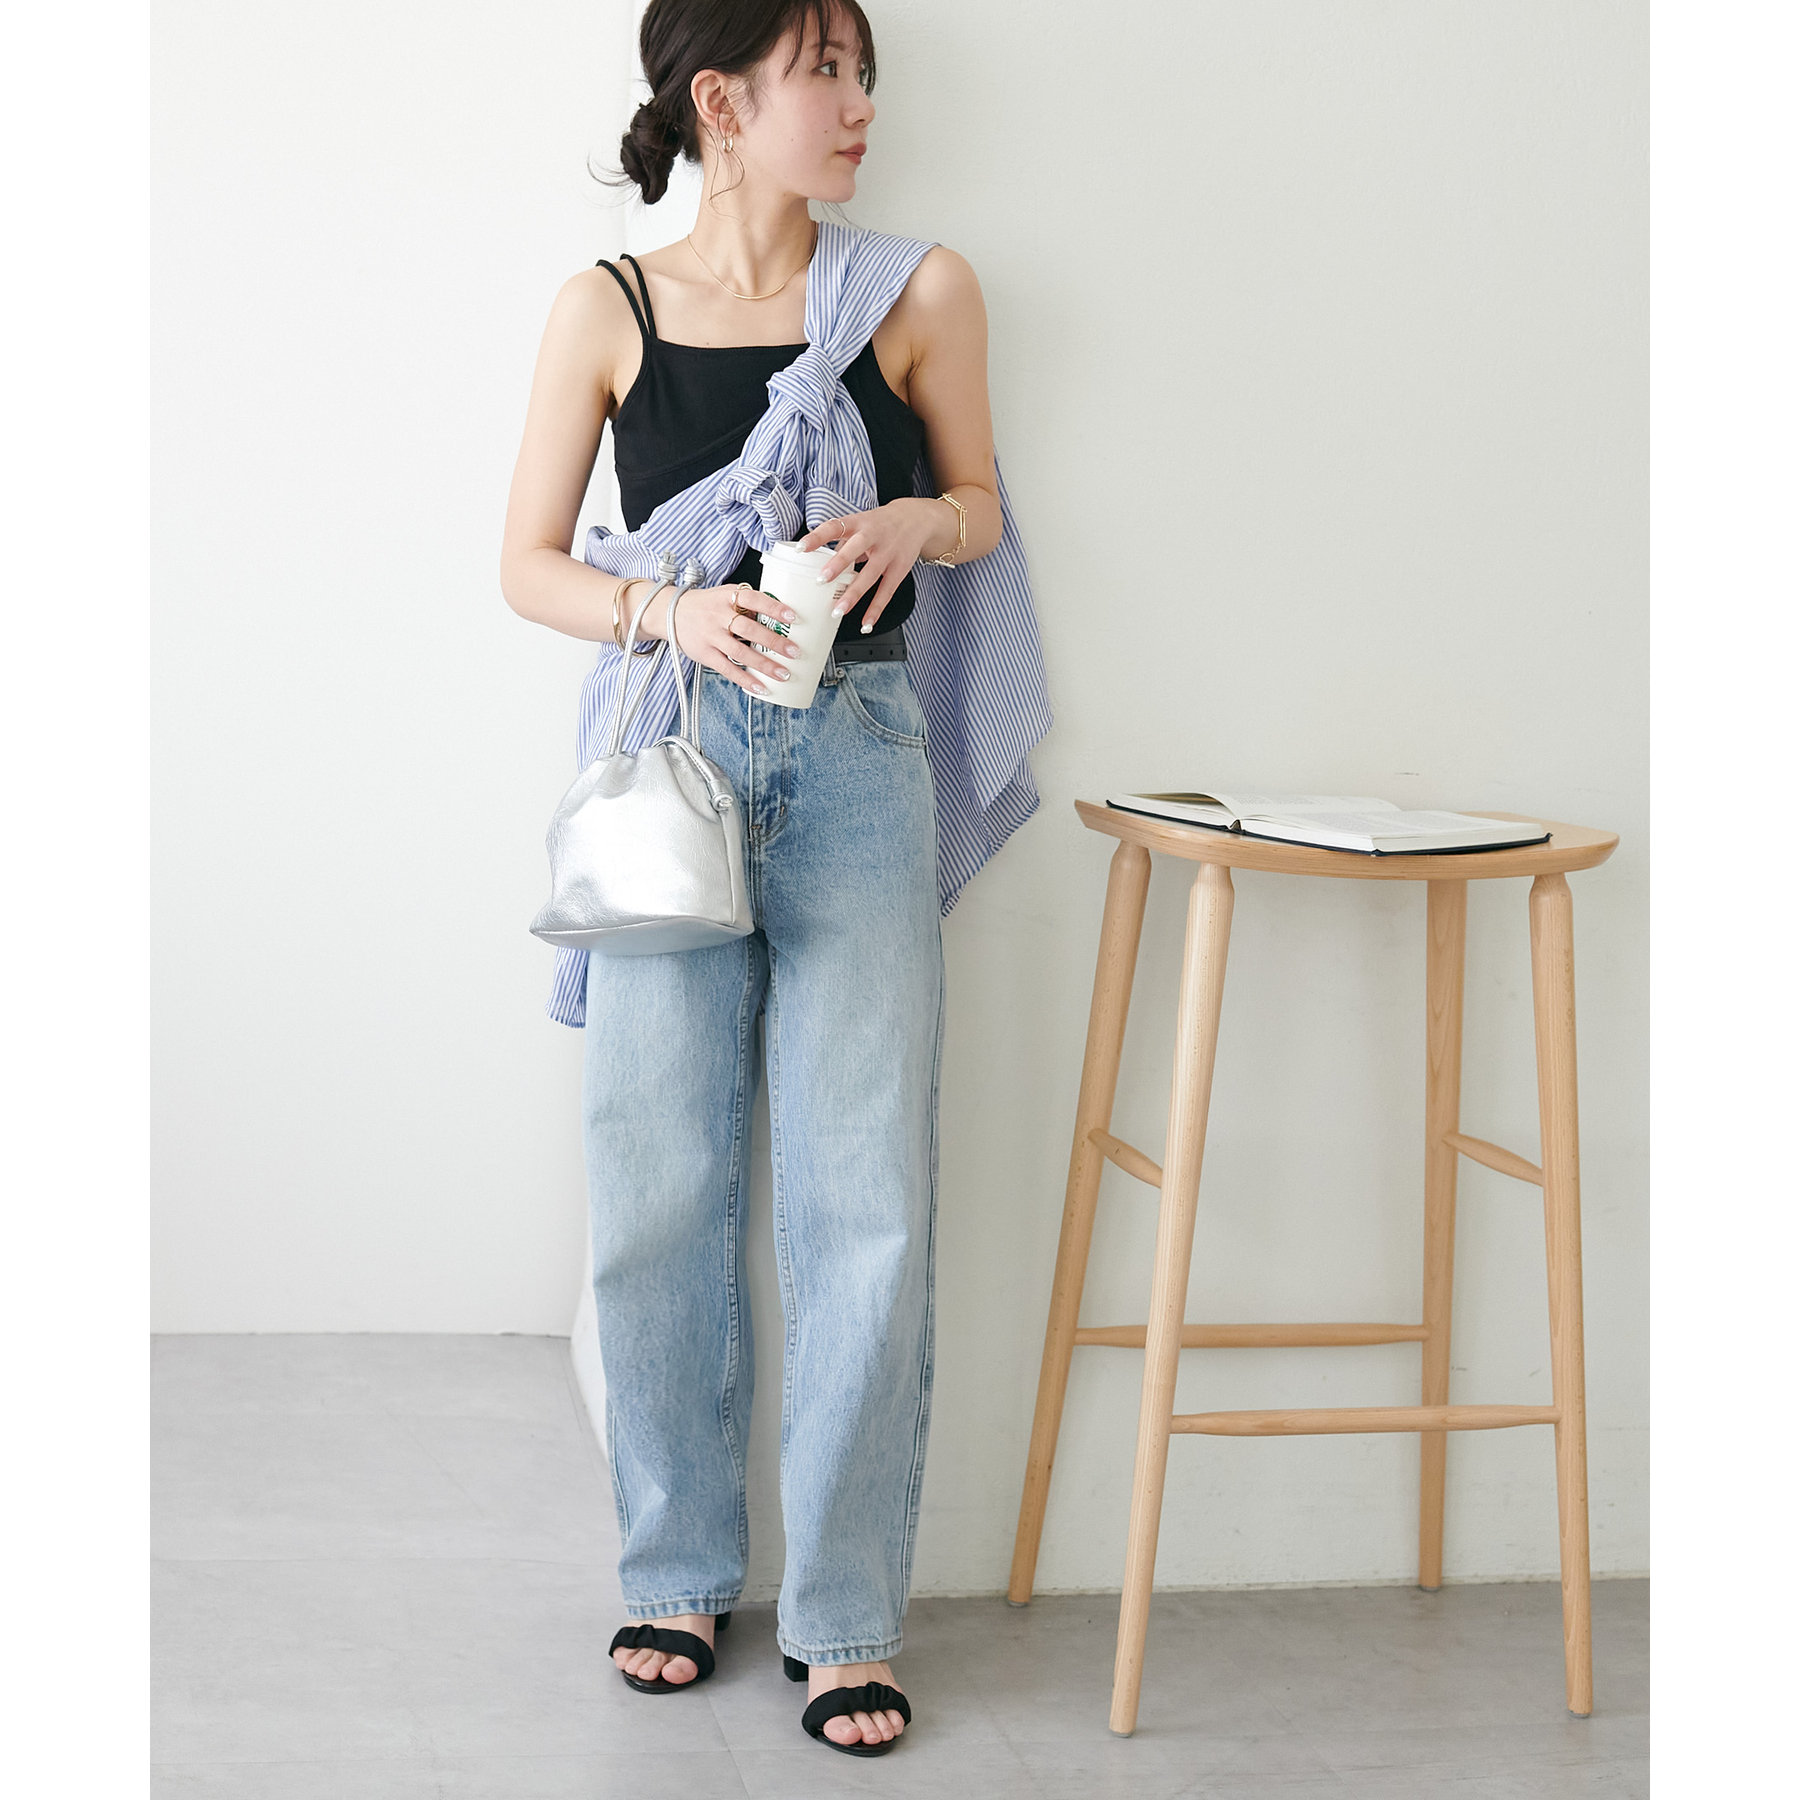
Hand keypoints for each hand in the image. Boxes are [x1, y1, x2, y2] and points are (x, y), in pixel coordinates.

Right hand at [638, 581, 801, 696]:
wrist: (669, 612)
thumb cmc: (704, 604)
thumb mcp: (723, 594)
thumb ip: (746, 602)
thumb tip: (777, 615)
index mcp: (726, 597)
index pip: (753, 599)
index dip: (773, 608)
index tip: (792, 617)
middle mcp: (718, 616)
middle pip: (749, 629)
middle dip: (774, 642)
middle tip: (794, 652)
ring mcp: (711, 636)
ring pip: (741, 653)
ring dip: (764, 665)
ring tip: (783, 673)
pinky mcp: (705, 654)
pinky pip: (727, 669)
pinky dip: (745, 680)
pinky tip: (761, 687)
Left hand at [798, 498, 945, 633]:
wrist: (917, 519)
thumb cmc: (881, 523)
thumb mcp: (860, 523)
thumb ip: (841, 541)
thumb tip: (817, 559)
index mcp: (858, 523)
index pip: (834, 526)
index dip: (817, 537)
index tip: (801, 548)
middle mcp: (873, 536)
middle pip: (855, 549)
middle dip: (838, 564)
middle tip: (822, 580)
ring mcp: (888, 553)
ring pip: (870, 575)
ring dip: (854, 594)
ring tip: (838, 611)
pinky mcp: (899, 569)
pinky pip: (886, 592)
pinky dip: (876, 609)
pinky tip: (866, 623)